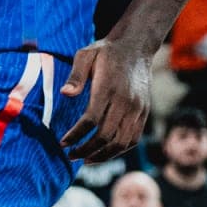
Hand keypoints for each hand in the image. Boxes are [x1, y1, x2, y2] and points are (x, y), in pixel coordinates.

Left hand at [60, 40, 150, 161]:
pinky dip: (119, 150)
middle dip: (86, 150)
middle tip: (71, 156)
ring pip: (122, 142)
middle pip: (106, 136)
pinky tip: (104, 153)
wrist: (136, 46)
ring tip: (85, 160)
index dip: (76, 135)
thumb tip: (65, 94)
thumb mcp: (86, 55)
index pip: (91, 120)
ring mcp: (137, 108)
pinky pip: (133, 138)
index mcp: (108, 88)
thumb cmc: (106, 52)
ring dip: (103, 156)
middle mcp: (125, 101)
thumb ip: (75, 75)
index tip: (63, 143)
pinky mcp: (144, 112)